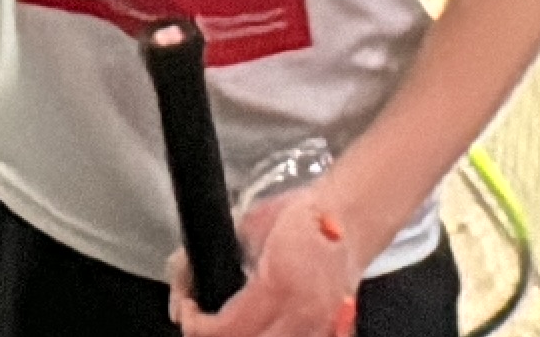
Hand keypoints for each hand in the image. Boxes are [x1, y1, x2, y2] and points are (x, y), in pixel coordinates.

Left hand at [166, 193, 367, 336]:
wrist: (351, 215)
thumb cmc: (304, 216)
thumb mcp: (250, 228)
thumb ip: (220, 254)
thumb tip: (187, 275)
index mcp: (278, 282)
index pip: (228, 328)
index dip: (198, 326)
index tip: (188, 313)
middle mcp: (303, 312)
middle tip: (203, 324)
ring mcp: (321, 327)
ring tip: (230, 326)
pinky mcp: (334, 332)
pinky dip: (273, 334)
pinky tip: (263, 327)